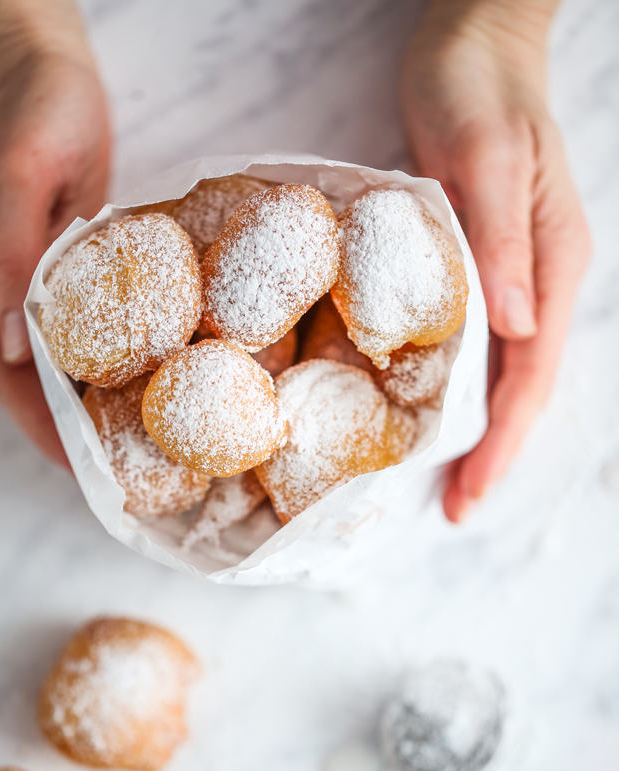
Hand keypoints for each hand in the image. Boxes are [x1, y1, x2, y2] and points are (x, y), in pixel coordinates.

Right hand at [0, 5, 109, 464]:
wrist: (42, 58)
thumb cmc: (31, 104)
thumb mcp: (21, 174)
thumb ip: (14, 261)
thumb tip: (18, 350)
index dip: (36, 422)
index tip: (76, 466)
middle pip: (16, 377)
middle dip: (56, 426)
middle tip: (105, 471)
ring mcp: (9, 279)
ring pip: (40, 360)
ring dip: (72, 402)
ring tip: (115, 443)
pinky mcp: (43, 265)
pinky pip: (64, 329)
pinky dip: (87, 362)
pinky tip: (117, 386)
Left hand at [400, 1, 590, 521]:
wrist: (474, 45)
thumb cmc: (477, 90)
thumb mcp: (486, 157)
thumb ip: (504, 241)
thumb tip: (516, 326)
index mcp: (552, 264)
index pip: (531, 374)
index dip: (503, 441)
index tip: (470, 493)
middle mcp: (539, 281)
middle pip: (523, 387)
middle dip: (494, 453)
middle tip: (455, 510)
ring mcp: (515, 276)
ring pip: (503, 372)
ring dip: (479, 430)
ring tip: (447, 481)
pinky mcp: (483, 266)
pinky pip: (477, 344)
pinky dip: (460, 388)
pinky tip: (433, 411)